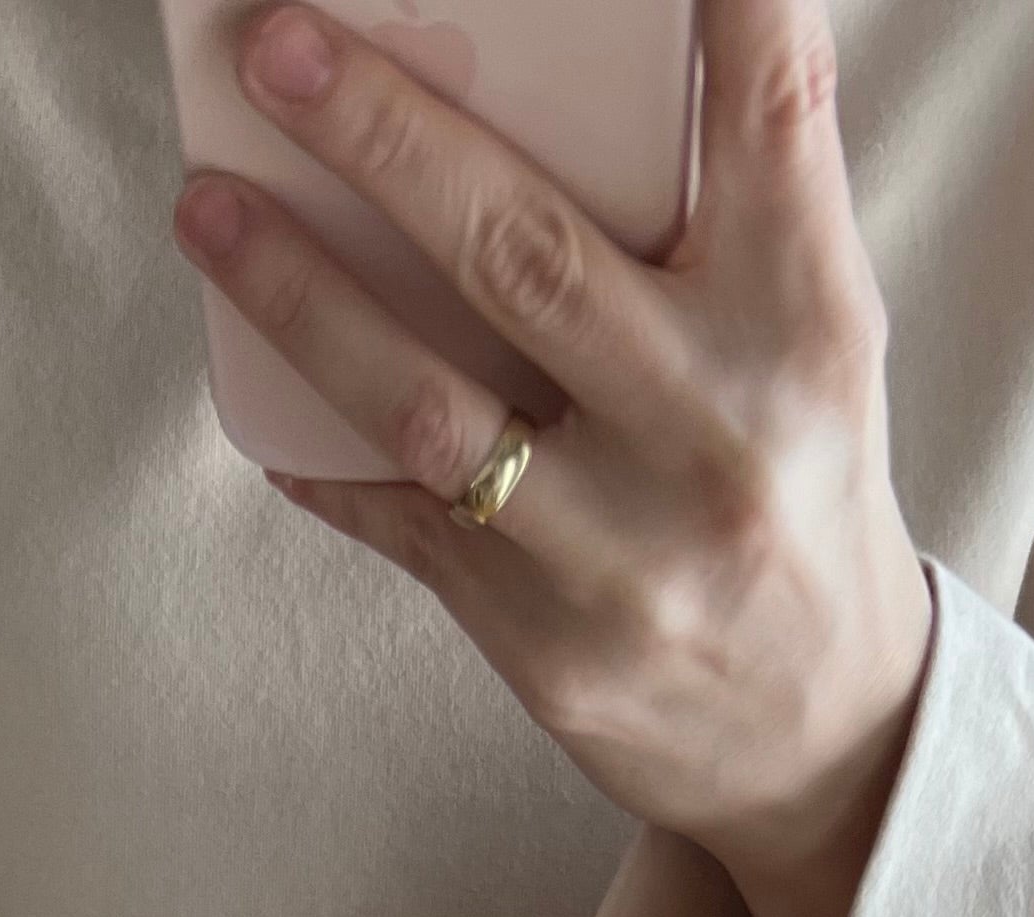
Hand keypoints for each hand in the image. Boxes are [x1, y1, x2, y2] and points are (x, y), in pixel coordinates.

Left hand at [173, 0, 933, 916]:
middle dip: (385, 137)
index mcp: (806, 317)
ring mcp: (627, 550)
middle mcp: (719, 426)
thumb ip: (719, 215)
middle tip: (278, 48)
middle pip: (528, 251)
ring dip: (300, 298)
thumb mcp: (805, 337)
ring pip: (430, 404)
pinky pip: (405, 525)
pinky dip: (325, 455)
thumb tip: (537, 82)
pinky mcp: (551, 644)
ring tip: (209, 209)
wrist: (824, 731)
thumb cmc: (794, 485)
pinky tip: (264, 401)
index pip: (774, 107)